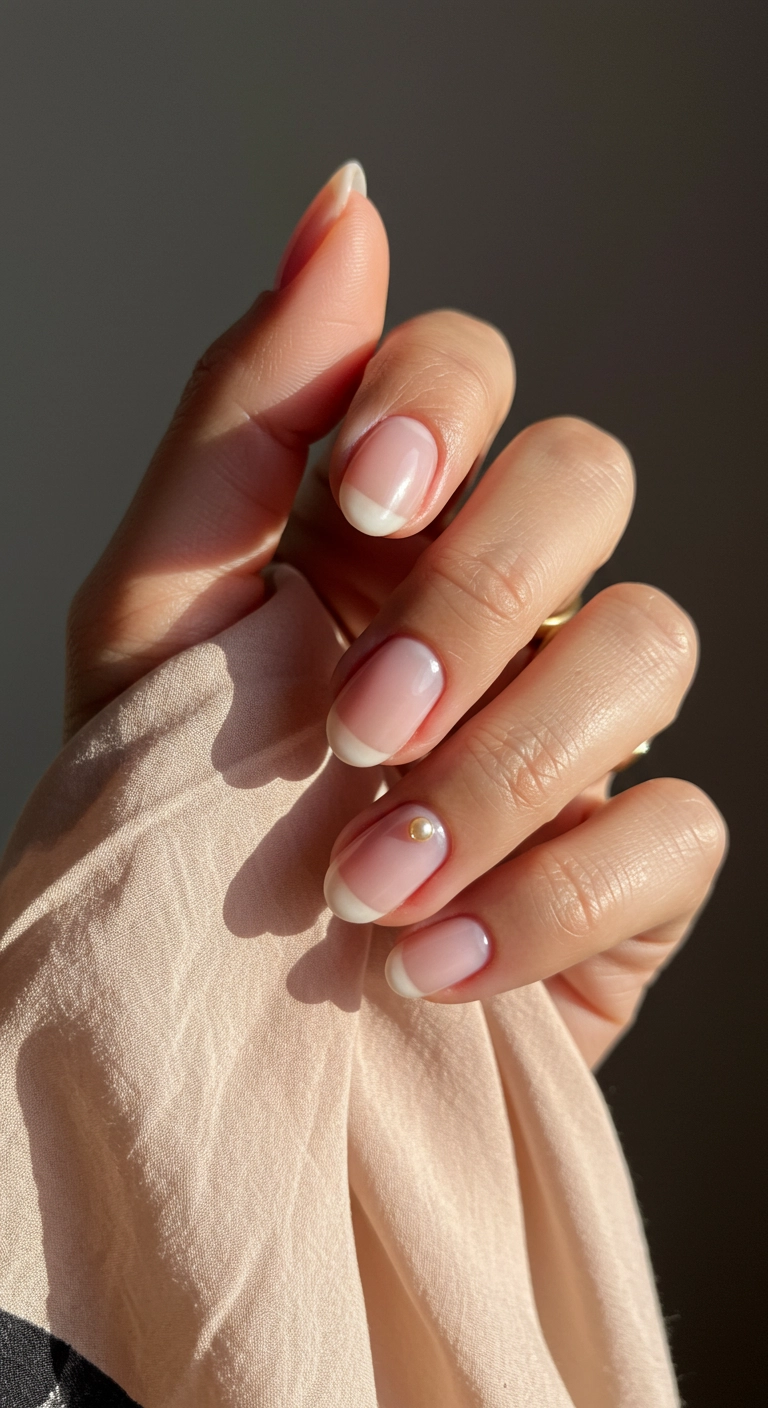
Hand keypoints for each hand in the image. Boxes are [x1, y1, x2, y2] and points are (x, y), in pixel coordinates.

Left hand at [67, 163, 725, 1067]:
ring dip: (508, 768)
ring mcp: (576, 727)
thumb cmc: (167, 805)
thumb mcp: (158, 609)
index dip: (442, 404)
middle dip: (480, 596)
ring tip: (369, 884)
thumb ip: (246, 416)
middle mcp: (496, 600)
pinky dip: (555, 901)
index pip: (466, 368)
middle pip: (587, 475)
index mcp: (379, 523)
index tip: (363, 500)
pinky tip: (431, 962)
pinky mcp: (627, 866)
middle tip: (362, 724)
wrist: (200, 1020)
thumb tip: (347, 206)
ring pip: (653, 645)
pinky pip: (679, 832)